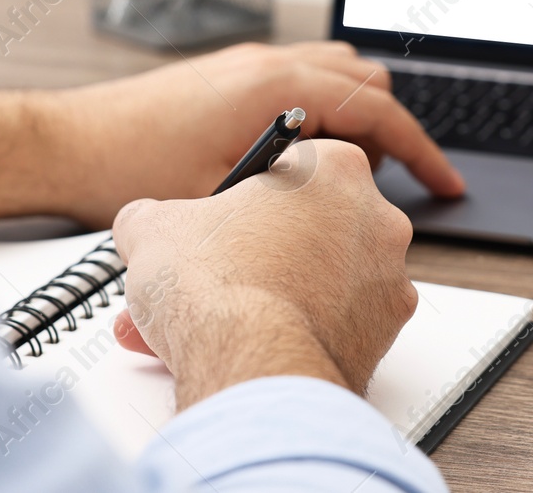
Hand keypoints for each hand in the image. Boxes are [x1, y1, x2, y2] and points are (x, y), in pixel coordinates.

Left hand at [48, 41, 463, 226]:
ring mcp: (249, 63)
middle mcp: (268, 61)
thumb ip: (293, 187)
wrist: (66, 144)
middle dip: (389, 134)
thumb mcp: (225, 194)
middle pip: (366, 82)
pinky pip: (302, 79)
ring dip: (353, 119)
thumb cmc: (128, 164)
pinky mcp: (231, 74)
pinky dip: (321, 112)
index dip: (421, 150)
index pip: (377, 109)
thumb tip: (337, 198)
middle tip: (374, 188)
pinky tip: (293, 159)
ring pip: (336, 74)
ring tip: (334, 176)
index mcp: (276, 84)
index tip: (444, 183)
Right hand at [110, 139, 418, 406]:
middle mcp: (376, 216)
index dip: (247, 201)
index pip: (290, 170)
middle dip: (254, 256)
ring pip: (322, 279)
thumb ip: (155, 215)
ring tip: (212, 324)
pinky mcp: (386, 332)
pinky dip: (300, 332)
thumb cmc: (218, 285)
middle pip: (307, 228)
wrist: (249, 365)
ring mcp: (387, 276)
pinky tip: (251, 346)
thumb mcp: (155, 228)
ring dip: (271, 296)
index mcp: (334, 168)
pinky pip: (337, 324)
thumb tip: (144, 222)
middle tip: (209, 280)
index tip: (224, 223)